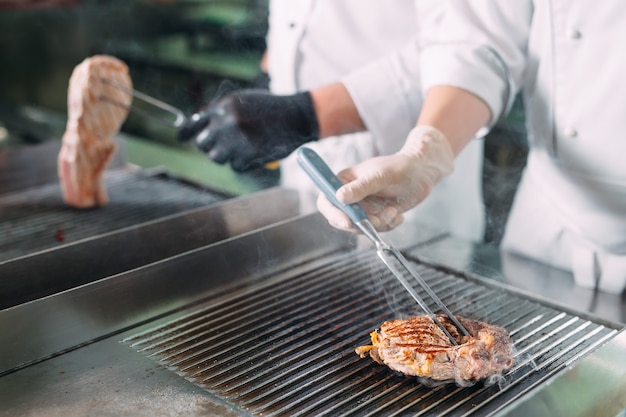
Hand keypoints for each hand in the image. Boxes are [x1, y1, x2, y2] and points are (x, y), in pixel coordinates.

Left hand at [177, 89, 318, 171]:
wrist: (297, 116)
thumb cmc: (270, 108)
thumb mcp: (243, 100)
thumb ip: (221, 111)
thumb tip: (197, 124)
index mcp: (224, 106)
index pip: (195, 122)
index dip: (186, 132)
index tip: (181, 138)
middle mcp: (227, 122)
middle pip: (203, 144)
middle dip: (211, 147)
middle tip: (226, 145)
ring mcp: (236, 140)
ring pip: (217, 157)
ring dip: (228, 156)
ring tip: (245, 147)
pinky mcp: (248, 155)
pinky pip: (235, 166)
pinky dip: (244, 163)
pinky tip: (257, 152)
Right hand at [317, 126, 454, 231]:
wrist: (422, 173)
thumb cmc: (401, 167)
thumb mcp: (380, 176)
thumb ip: (361, 187)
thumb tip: (339, 197)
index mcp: (344, 181)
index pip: (326, 201)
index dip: (333, 213)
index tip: (348, 221)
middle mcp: (350, 196)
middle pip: (342, 219)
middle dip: (361, 223)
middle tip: (379, 220)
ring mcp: (363, 207)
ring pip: (361, 228)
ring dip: (379, 224)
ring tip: (393, 211)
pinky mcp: (376, 216)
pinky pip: (376, 229)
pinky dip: (388, 225)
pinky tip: (398, 214)